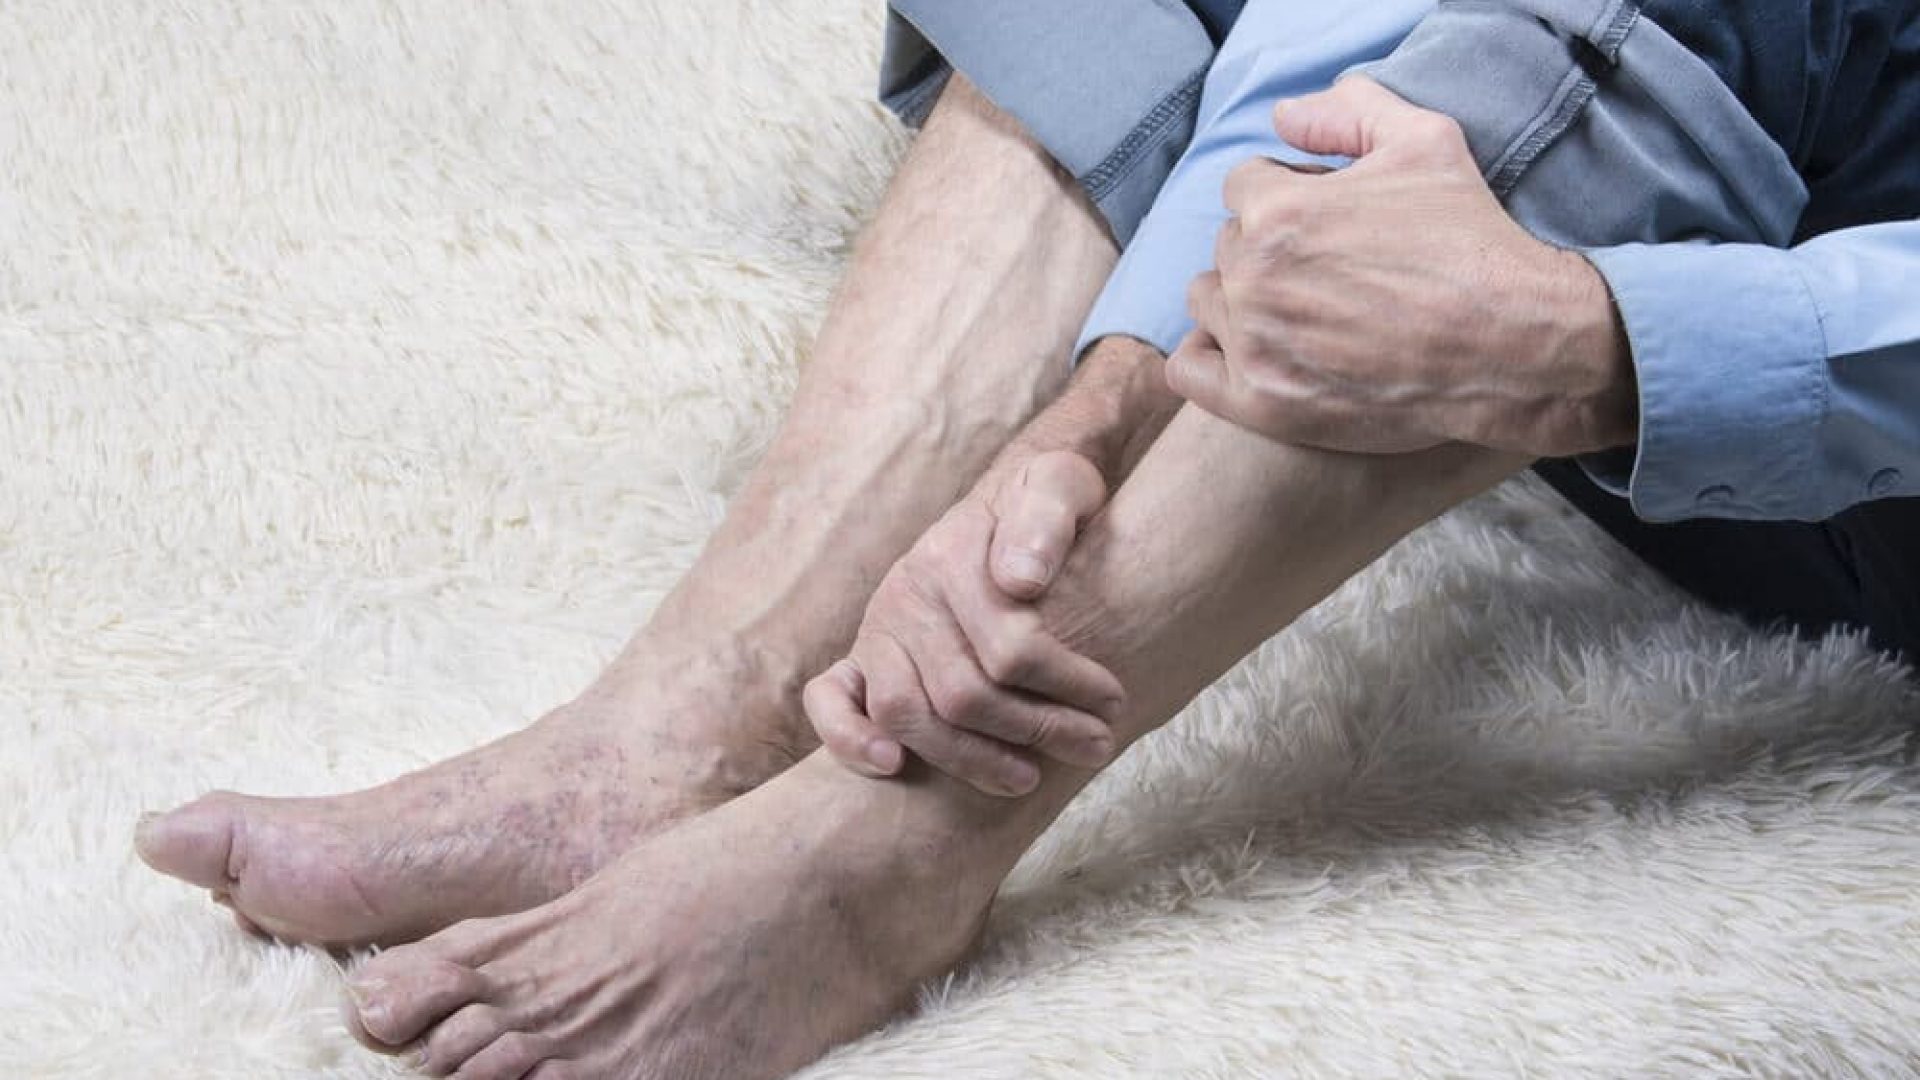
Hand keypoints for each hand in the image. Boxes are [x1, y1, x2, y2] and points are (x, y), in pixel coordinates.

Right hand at [803, 451, 1120, 796]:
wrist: (1011, 496)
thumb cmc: (1046, 502)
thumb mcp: (1061, 486)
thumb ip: (1046, 520)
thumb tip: (1020, 581)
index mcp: (952, 554)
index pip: (1010, 647)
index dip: (1069, 685)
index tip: (1115, 703)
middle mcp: (906, 593)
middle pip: (963, 693)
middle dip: (1036, 729)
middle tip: (1096, 745)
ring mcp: (878, 627)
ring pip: (904, 713)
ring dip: (968, 757)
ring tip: (1029, 778)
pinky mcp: (861, 655)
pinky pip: (829, 700)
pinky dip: (850, 737)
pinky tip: (894, 767)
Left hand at [1168, 76, 1637, 457]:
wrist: (1514, 347)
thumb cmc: (1473, 241)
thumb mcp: (1426, 141)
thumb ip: (1348, 111)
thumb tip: (1281, 115)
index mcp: (1277, 211)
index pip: (1245, 187)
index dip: (1292, 195)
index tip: (1334, 222)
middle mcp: (1254, 277)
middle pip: (1229, 244)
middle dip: (1271, 247)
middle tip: (1333, 269)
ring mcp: (1254, 344)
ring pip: (1210, 300)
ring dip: (1243, 299)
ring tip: (1304, 310)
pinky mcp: (1261, 402)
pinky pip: (1190, 370)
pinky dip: (1211, 357)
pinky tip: (1255, 350)